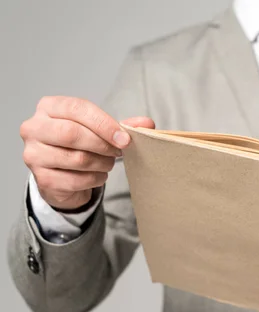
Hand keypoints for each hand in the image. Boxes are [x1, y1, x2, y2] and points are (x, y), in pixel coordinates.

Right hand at [20, 96, 154, 209]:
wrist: (62, 174)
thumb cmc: (81, 144)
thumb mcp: (101, 130)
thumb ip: (123, 126)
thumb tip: (147, 124)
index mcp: (49, 107)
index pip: (78, 109)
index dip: (105, 124)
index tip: (126, 139)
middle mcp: (34, 128)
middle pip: (72, 134)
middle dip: (103, 144)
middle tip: (119, 151)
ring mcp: (34, 154)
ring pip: (77, 159)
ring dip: (102, 163)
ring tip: (108, 162)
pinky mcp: (41, 178)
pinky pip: (76, 180)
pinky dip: (95, 179)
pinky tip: (98, 175)